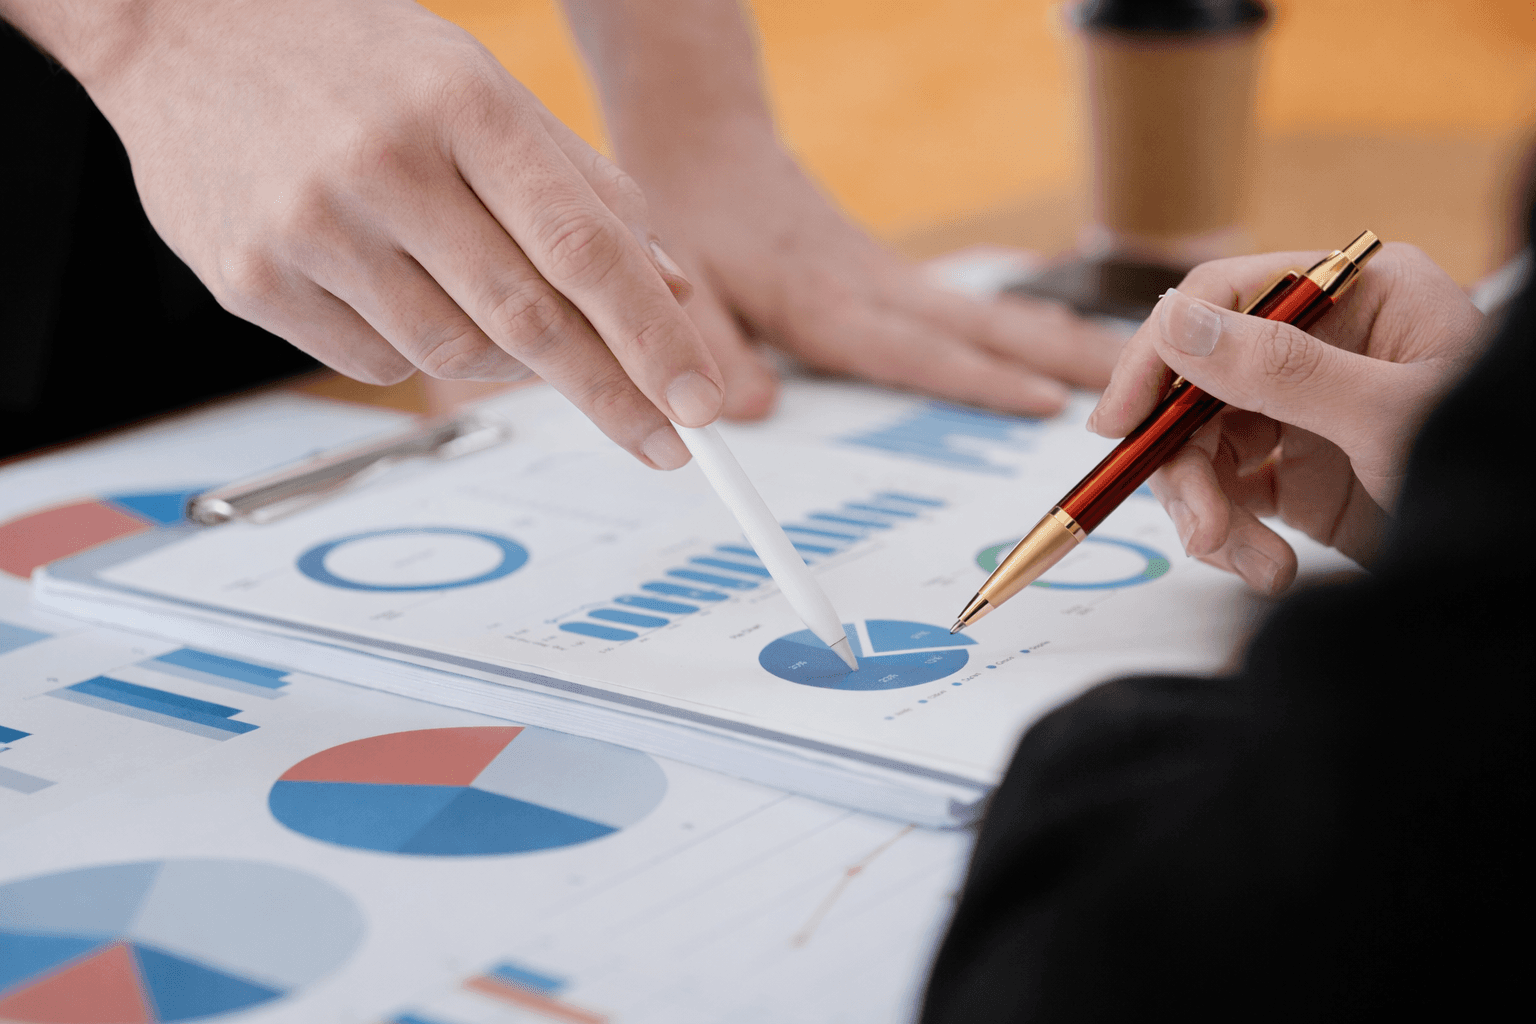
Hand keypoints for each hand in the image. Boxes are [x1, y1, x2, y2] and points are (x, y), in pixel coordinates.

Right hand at [5, 0, 722, 468]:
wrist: (180, 28)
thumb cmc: (356, 60)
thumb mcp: (482, 88)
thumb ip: (580, 187)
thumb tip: (669, 289)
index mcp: (461, 103)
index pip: (582, 246)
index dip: (651, 339)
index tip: (697, 402)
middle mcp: (382, 165)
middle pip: (527, 322)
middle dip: (610, 395)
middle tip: (663, 440)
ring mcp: (308, 226)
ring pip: (452, 356)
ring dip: (510, 367)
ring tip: (515, 331)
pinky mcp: (251, 279)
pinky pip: (376, 364)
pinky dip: (423, 354)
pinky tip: (417, 301)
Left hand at [561, 0, 1118, 421]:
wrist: (708, 148)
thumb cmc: (696, 221)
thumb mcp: (686, 289)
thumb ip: (714, 351)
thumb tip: (749, 414)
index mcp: (827, 304)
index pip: (916, 350)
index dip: (979, 381)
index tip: (1043, 404)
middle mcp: (875, 291)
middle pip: (985, 331)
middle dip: (1064, 361)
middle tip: (1141, 385)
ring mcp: (892, 281)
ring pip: (991, 316)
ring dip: (1062, 343)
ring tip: (1134, 368)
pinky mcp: (892, 278)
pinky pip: (971, 309)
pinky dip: (1025, 327)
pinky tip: (1062, 345)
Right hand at [1088, 244, 1485, 592]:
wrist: (1518, 572)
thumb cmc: (1493, 471)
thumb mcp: (1387, 416)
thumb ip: (1280, 368)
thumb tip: (1175, 323)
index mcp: (1354, 298)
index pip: (1224, 298)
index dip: (1160, 356)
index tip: (1120, 421)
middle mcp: (1320, 346)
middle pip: (1199, 386)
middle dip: (1188, 464)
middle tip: (1200, 527)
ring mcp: (1304, 411)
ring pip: (1203, 448)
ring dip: (1210, 513)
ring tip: (1252, 565)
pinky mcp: (1296, 476)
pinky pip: (1228, 495)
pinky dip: (1232, 538)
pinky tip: (1269, 570)